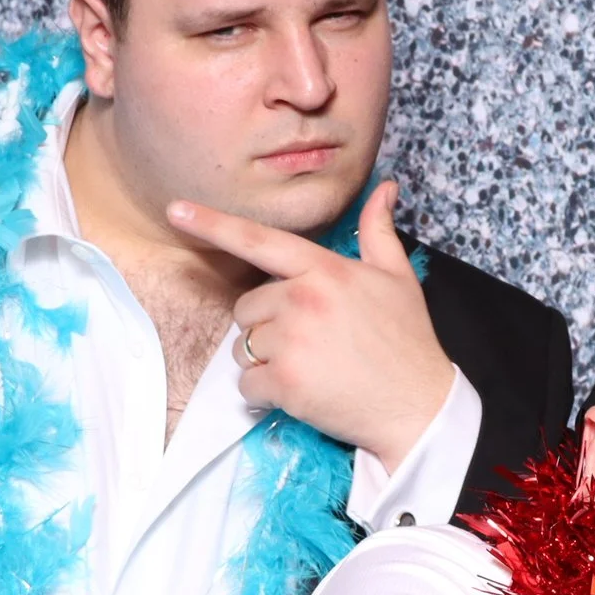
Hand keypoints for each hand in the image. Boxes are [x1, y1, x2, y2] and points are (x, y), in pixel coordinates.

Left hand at [168, 181, 454, 471]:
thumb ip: (379, 231)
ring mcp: (291, 341)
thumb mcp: (398, 278)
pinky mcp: (284, 381)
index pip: (259, 241)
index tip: (175, 210)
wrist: (419, 406)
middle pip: (246, 307)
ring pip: (244, 347)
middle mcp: (303, 300)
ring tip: (311, 368)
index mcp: (326, 270)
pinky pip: (247, 384)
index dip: (213, 224)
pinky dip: (266, 393)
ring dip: (266, 361)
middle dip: (267, 326)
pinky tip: (302, 393)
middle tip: (311, 343)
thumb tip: (385, 187)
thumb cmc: (408, 341)